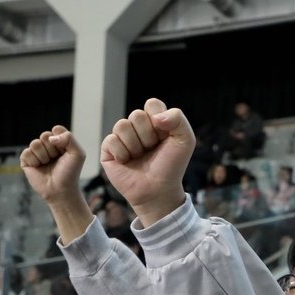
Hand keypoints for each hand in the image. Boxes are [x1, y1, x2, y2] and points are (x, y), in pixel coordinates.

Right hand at [21, 126, 86, 207]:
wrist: (61, 190)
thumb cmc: (70, 173)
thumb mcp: (78, 153)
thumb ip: (69, 138)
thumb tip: (51, 138)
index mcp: (59, 142)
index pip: (56, 129)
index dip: (61, 140)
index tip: (65, 152)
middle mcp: (47, 146)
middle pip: (45, 135)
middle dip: (52, 149)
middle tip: (56, 160)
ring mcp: (37, 153)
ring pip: (35, 143)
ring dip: (44, 156)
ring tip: (48, 164)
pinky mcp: (27, 160)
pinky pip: (27, 152)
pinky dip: (34, 161)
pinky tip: (39, 168)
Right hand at [100, 98, 196, 226]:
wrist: (158, 191)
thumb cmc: (172, 166)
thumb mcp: (185, 141)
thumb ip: (178, 119)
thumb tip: (155, 117)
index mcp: (155, 121)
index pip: (152, 104)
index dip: (158, 120)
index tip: (164, 137)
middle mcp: (137, 127)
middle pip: (136, 115)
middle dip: (148, 136)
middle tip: (152, 150)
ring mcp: (122, 137)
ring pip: (122, 125)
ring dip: (135, 145)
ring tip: (140, 157)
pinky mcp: (108, 149)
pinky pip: (111, 140)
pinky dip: (122, 153)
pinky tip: (128, 162)